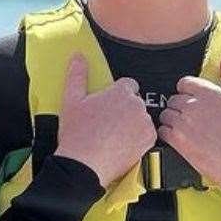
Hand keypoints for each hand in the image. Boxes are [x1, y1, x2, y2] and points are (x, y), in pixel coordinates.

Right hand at [53, 54, 156, 187]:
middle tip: (107, 123)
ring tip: (113, 136)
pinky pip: (147, 134)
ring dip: (132, 123)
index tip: (107, 106)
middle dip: (124, 109)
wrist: (84, 164)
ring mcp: (145, 123)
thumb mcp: (71, 100)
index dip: (117, 95)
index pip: (128, 85)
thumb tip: (78, 56)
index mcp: (120, 92)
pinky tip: (121, 143)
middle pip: (135, 102)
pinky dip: (137, 138)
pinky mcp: (149, 140)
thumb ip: (77, 75)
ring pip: (141, 118)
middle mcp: (137, 105)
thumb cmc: (76, 133)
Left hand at [158, 55, 220, 185]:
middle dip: (180, 106)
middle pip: (173, 99)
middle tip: (193, 118)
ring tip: (187, 129)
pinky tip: (181, 139)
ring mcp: (184, 123)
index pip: (184, 83)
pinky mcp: (178, 141)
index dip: (188, 91)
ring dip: (173, 120)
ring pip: (166, 114)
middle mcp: (194, 105)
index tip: (194, 99)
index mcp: (210, 93)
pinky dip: (168, 134)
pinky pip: (162, 131)